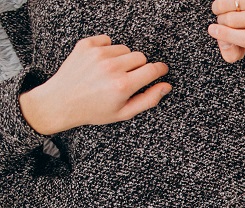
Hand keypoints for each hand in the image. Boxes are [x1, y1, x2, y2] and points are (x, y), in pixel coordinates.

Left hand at [18, 35, 169, 135]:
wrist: (60, 101)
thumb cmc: (93, 110)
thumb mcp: (124, 112)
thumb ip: (149, 99)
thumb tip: (166, 86)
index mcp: (123, 85)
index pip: (153, 69)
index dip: (160, 70)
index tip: (161, 70)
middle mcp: (111, 67)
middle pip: (140, 57)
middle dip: (138, 67)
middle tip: (127, 78)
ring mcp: (97, 54)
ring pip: (124, 49)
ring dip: (122, 59)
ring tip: (110, 72)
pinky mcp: (86, 46)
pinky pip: (107, 40)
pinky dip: (107, 49)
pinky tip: (100, 63)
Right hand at [209, 0, 244, 63]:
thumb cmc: (244, 30)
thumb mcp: (238, 46)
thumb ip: (230, 52)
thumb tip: (225, 42)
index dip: (227, 35)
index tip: (212, 30)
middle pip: (233, 21)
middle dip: (221, 22)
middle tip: (225, 22)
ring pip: (230, 6)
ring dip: (221, 10)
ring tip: (226, 13)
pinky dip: (222, 2)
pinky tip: (228, 5)